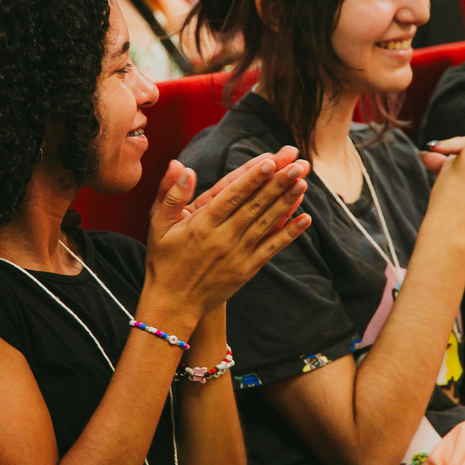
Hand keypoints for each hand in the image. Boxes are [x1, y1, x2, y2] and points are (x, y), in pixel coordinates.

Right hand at [144, 156, 312, 318]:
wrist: (173, 303)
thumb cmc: (164, 260)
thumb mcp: (158, 225)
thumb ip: (171, 195)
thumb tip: (182, 167)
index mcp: (201, 224)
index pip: (231, 195)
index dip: (252, 177)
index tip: (270, 160)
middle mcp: (222, 238)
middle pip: (255, 205)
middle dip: (278, 183)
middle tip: (298, 164)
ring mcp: (238, 254)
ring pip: (267, 223)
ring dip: (287, 202)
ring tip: (303, 182)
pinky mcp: (248, 269)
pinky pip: (272, 248)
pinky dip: (290, 233)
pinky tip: (305, 218)